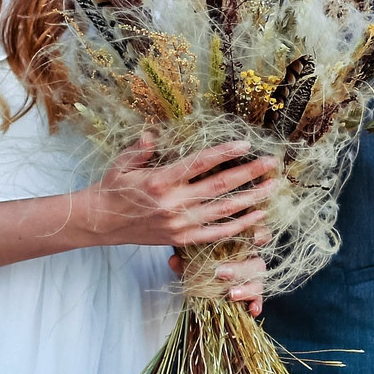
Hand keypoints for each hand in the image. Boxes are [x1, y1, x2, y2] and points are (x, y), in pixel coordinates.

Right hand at [80, 135, 277, 249]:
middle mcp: (174, 203)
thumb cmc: (113, 188)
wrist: (101, 222)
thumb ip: (142, 148)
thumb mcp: (123, 162)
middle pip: (220, 185)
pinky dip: (240, 226)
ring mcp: (180, 223)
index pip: (200, 163)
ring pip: (224, 210)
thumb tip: (155, 133)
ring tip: (272, 187)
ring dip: (252, 198)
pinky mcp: (182, 239)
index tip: (246, 144)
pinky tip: (258, 216)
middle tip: (272, 163)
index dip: (225, 152)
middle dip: (249, 173)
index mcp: (161, 180)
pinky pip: (217, 233)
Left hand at [170, 240, 270, 316]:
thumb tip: (174, 261)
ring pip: (259, 280)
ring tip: (231, 295)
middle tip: (221, 273)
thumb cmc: (201, 258)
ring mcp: (252, 276)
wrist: (201, 272)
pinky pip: (258, 298)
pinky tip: (252, 310)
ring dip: (247, 288)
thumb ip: (184, 256)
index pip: (256, 235)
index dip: (260, 235)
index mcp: (239, 243)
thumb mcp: (191, 255)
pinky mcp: (252, 292)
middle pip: (256, 262)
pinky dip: (256, 304)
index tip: (254, 238)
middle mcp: (249, 259)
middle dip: (239, 269)